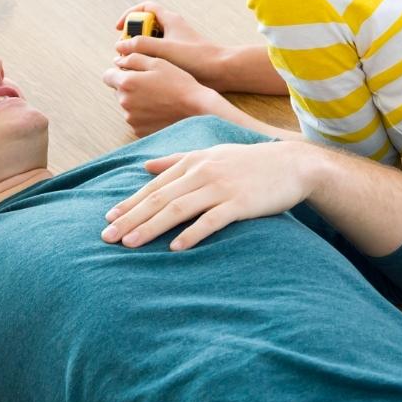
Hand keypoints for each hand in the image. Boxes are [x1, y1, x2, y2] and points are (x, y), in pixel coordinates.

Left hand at [100, 142, 319, 249]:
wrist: (293, 164)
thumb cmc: (250, 163)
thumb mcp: (212, 154)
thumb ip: (176, 160)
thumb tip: (145, 166)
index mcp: (194, 161)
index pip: (155, 185)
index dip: (130, 203)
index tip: (108, 219)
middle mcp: (204, 172)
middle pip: (159, 198)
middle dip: (131, 218)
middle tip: (107, 237)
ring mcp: (222, 187)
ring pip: (178, 209)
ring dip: (151, 227)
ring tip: (131, 244)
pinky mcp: (240, 203)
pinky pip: (211, 220)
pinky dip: (191, 234)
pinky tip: (175, 248)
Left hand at [102, 53, 221, 136]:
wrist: (196, 110)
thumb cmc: (179, 83)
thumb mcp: (158, 62)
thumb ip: (133, 58)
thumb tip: (117, 60)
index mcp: (126, 83)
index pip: (107, 76)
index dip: (119, 72)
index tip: (132, 72)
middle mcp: (124, 102)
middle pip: (118, 91)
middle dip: (130, 87)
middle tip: (152, 85)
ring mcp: (131, 119)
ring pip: (128, 106)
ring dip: (138, 101)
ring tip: (160, 98)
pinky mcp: (139, 131)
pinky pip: (137, 119)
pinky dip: (145, 114)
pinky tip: (161, 110)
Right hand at [113, 1, 230, 87]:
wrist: (222, 71)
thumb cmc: (197, 57)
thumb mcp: (164, 48)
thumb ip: (140, 45)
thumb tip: (120, 46)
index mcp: (170, 20)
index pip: (145, 8)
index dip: (130, 15)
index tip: (120, 29)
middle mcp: (172, 30)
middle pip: (145, 27)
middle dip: (132, 38)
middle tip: (126, 52)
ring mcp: (175, 44)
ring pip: (150, 44)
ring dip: (139, 53)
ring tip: (133, 64)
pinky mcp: (178, 58)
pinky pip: (157, 56)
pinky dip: (148, 62)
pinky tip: (145, 73)